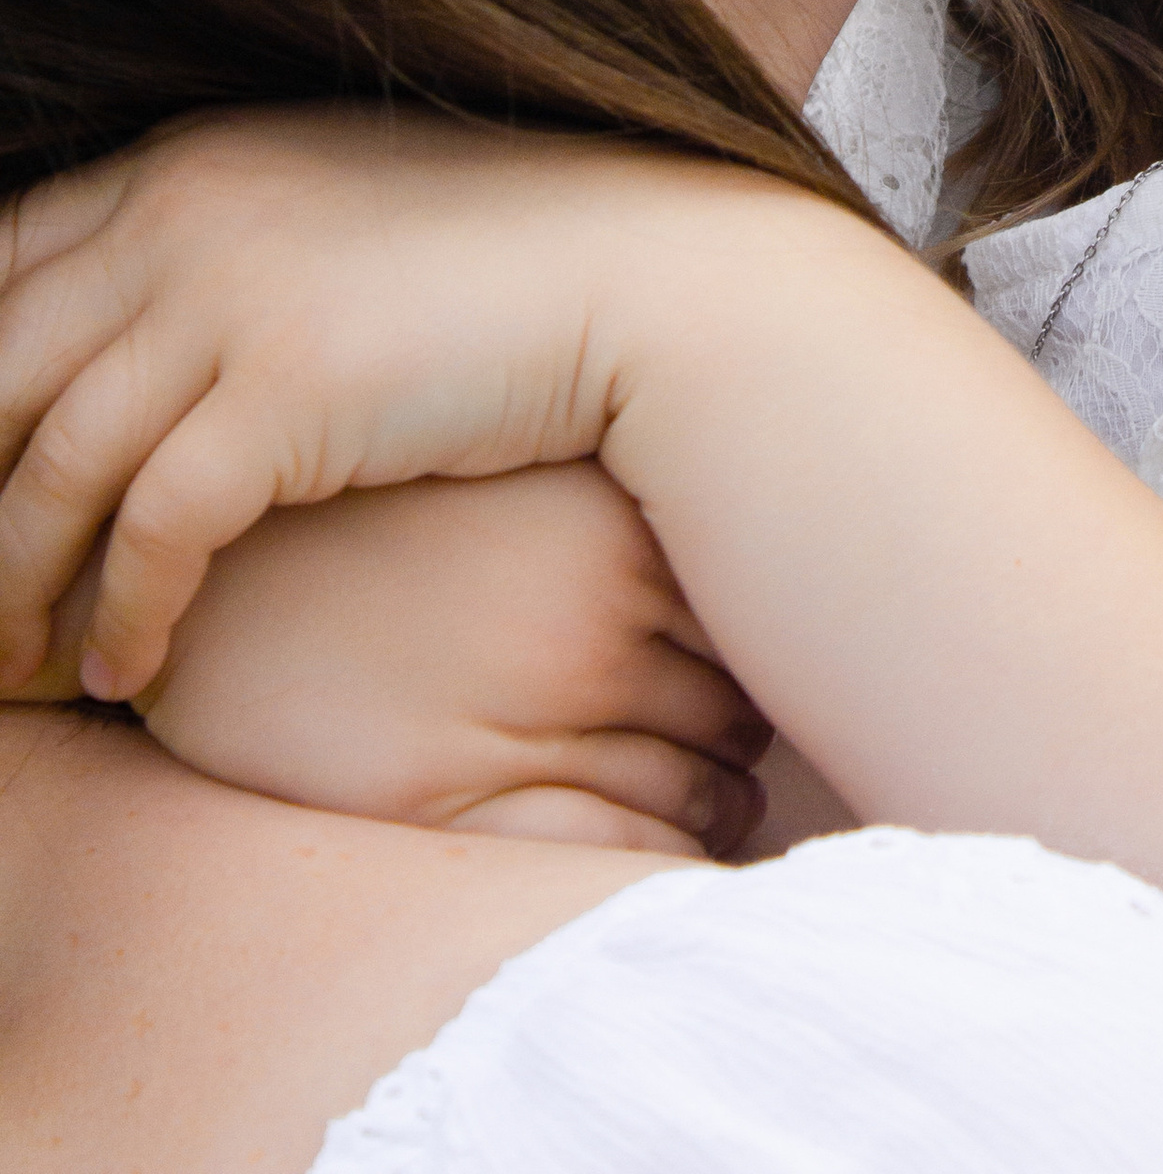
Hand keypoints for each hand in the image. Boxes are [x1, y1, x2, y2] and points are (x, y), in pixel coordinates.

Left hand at [0, 105, 825, 697]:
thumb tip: (109, 360)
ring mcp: (228, 296)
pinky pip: (150, 531)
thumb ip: (210, 255)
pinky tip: (126, 677)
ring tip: (19, 674)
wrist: (646, 272)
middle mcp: (179, 213)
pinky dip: (118, 618)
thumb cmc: (492, 261)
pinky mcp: (287, 391)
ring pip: (46, 472)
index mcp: (177, 161)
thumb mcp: (325, 222)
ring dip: (13, 593)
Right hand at [142, 466, 772, 860]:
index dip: (758, 649)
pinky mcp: (462, 805)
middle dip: (744, 735)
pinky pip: (619, 854)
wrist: (220, 584)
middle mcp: (584, 630)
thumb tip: (735, 562)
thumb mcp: (513, 484)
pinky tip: (656, 853)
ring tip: (705, 803)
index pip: (749, 613)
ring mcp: (526, 723)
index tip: (756, 659)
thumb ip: (620, 524)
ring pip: (696, 792)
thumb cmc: (372, 522)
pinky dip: (659, 862)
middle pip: (737, 709)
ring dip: (715, 806)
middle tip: (736, 745)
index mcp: (606, 537)